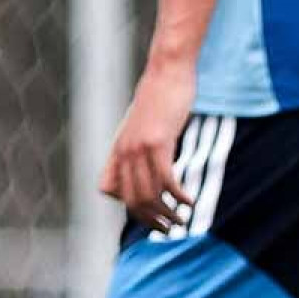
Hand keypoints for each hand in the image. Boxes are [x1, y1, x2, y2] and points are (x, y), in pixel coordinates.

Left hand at [98, 60, 196, 233]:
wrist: (167, 69)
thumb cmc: (162, 91)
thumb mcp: (144, 120)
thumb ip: (143, 140)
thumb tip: (152, 152)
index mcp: (118, 147)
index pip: (109, 190)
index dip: (125, 205)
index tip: (148, 211)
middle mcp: (123, 152)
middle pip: (131, 199)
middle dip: (150, 219)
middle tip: (168, 229)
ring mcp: (139, 149)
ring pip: (149, 194)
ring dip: (166, 213)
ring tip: (181, 220)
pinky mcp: (159, 143)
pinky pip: (166, 180)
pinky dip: (178, 196)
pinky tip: (189, 201)